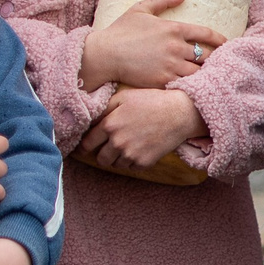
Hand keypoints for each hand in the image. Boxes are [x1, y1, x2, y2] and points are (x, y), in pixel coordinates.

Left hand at [78, 87, 203, 170]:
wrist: (179, 114)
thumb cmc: (151, 101)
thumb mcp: (124, 97)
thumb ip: (103, 109)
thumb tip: (89, 121)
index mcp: (109, 125)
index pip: (87, 143)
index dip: (83, 147)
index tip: (83, 149)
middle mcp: (118, 143)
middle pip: (101, 159)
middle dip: (102, 154)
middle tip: (107, 148)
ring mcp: (131, 155)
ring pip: (116, 165)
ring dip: (118, 158)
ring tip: (128, 146)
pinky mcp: (144, 163)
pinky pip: (131, 167)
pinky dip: (132, 161)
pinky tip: (140, 148)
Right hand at [80, 0, 226, 90]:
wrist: (104, 55)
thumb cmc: (120, 31)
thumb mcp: (140, 9)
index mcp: (173, 28)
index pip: (206, 34)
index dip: (220, 40)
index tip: (226, 44)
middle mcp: (176, 47)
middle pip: (207, 55)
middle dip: (214, 59)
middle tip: (220, 63)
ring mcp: (170, 65)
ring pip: (199, 72)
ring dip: (204, 73)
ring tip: (209, 77)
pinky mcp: (163, 80)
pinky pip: (185, 84)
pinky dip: (192, 84)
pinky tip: (194, 86)